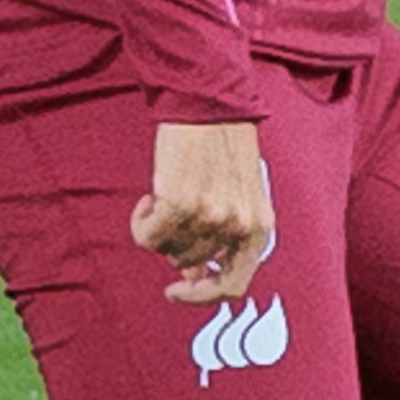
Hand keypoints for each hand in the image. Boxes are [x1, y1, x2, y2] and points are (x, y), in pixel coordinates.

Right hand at [134, 120, 275, 301]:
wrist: (209, 103)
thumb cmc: (223, 148)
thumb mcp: (238, 196)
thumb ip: (223, 238)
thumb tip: (191, 274)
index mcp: (259, 227)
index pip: (233, 286)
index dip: (201, 296)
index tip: (176, 290)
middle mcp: (238, 226)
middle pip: (189, 264)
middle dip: (174, 243)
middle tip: (171, 212)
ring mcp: (210, 216)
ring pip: (166, 249)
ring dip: (157, 228)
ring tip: (165, 194)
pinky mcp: (179, 202)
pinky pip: (146, 235)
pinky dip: (140, 219)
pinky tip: (148, 196)